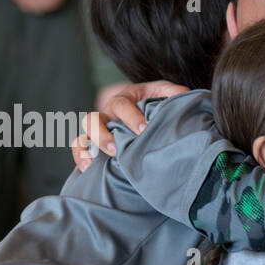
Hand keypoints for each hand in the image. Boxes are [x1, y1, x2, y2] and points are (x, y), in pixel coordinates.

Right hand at [70, 80, 189, 171]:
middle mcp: (106, 115)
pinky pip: (80, 152)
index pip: (120, 104)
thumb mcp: (164, 93)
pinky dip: (81, 160)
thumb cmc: (154, 103)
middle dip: (102, 135)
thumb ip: (174, 94)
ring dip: (87, 150)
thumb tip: (184, 98)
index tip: (144, 130)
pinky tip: (88, 171)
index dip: (130, 116)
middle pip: (93, 120)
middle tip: (116, 149)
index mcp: (123, 100)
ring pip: (82, 137)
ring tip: (97, 162)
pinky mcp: (95, 147)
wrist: (145, 114)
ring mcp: (98, 132)